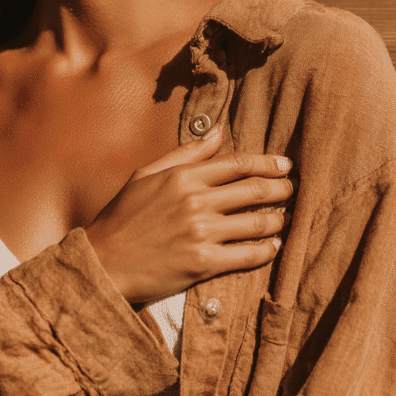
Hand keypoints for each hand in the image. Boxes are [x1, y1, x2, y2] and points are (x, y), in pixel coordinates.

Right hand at [85, 126, 292, 302]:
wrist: (104, 261)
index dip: (267, 163)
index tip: (285, 165)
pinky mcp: (203, 263)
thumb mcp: (148, 174)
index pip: (237, 164)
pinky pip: (247, 255)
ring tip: (284, 218)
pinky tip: (272, 246)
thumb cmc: (123, 216)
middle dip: (280, 189)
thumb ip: (185, 153)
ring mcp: (201, 232)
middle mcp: (196, 201)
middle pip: (254, 190)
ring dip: (277, 220)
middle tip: (292, 190)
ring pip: (256, 223)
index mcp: (183, 176)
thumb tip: (216, 132)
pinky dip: (266, 250)